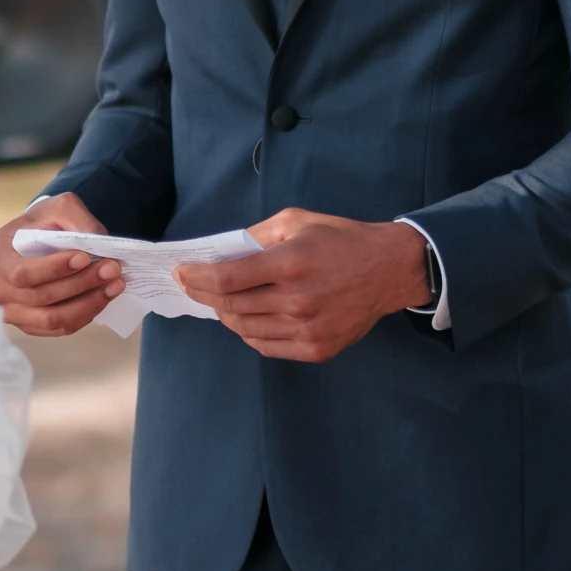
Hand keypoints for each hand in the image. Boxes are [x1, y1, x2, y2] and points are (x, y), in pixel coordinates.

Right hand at [0, 191, 123, 335]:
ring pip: (52, 319)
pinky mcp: (31, 325)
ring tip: (116, 284)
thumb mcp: (61, 207)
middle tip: (113, 268)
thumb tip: (97, 244)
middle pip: (40, 297)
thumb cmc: (47, 221)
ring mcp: (10, 311)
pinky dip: (86, 314)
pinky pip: (60, 329)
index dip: (54, 269)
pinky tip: (105, 296)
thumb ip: (78, 220)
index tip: (86, 257)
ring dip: (88, 303)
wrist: (42, 238)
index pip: (22, 273)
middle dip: (81, 284)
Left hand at [175, 209, 433, 362]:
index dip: (195, 278)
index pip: (226, 279)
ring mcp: (307, 330)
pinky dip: (249, 332)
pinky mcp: (316, 349)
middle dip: (203, 295)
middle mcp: (296, 300)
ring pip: (245, 329)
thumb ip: (258, 234)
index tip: (180, 273)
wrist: (390, 270)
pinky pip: (266, 346)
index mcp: (290, 263)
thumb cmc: (342, 240)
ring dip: (225, 314)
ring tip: (221, 300)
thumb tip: (222, 252)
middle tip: (192, 285)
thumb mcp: (298, 221)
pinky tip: (247, 317)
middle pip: (230, 306)